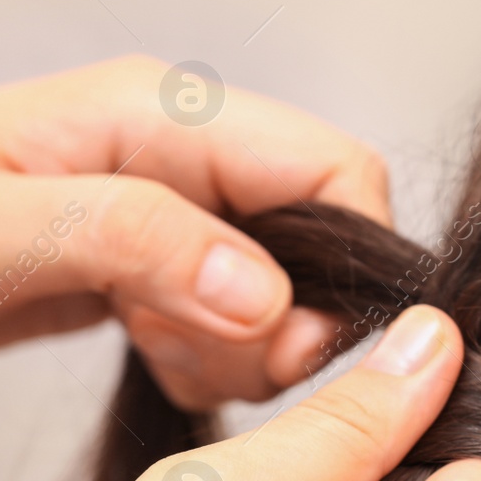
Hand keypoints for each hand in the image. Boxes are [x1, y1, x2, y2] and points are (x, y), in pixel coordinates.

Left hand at [0, 54, 390, 408]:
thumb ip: (133, 237)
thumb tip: (265, 297)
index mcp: (163, 115)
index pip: (336, 169)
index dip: (348, 261)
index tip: (292, 343)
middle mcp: (185, 158)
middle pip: (327, 242)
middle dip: (292, 322)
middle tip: (212, 356)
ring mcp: (177, 217)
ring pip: (292, 295)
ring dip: (246, 351)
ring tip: (155, 348)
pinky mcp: (159, 270)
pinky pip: (241, 329)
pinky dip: (212, 365)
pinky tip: (147, 356)